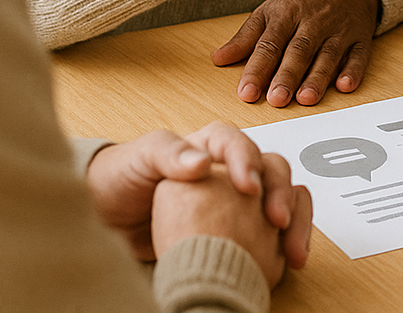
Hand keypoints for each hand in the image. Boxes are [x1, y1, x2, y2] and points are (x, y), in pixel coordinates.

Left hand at [84, 121, 308, 264]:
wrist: (106, 221)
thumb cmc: (120, 179)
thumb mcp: (138, 158)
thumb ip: (167, 153)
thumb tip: (201, 162)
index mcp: (208, 145)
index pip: (237, 144)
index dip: (248, 161)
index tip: (248, 187)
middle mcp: (230, 169)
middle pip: (272, 169)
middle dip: (281, 193)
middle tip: (276, 219)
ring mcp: (238, 200)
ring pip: (284, 196)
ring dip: (296, 218)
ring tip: (293, 248)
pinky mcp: (240, 227)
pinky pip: (277, 228)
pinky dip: (290, 240)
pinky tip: (289, 259)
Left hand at [213, 0, 379, 106]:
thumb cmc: (303, 1)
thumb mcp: (271, 11)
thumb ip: (246, 37)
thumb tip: (218, 59)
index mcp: (286, 14)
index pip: (269, 44)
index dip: (257, 69)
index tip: (247, 92)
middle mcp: (313, 22)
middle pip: (299, 50)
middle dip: (287, 75)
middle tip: (276, 99)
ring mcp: (339, 30)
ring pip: (328, 55)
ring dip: (318, 77)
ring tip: (305, 98)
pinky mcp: (361, 38)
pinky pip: (359, 54)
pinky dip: (353, 70)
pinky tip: (345, 86)